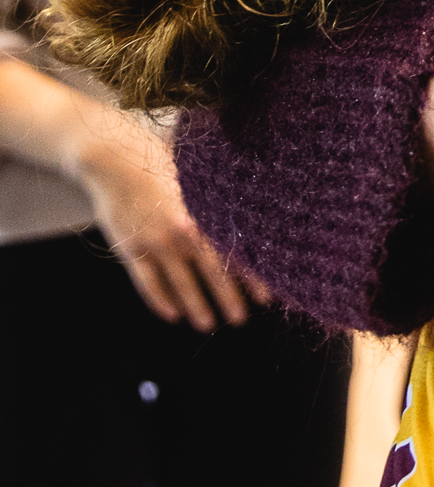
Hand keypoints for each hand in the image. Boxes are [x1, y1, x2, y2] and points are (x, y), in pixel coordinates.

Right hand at [75, 111, 260, 330]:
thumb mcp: (197, 180)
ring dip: (195, 305)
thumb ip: (219, 204)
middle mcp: (181, 231)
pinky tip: (171, 315)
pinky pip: (147, 282)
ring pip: (179, 282)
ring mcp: (154, 242)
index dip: (251, 276)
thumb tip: (254, 223)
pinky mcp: (130, 249)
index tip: (267, 296)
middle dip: (228, 298)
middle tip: (241, 319)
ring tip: (207, 324)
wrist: (114, 162)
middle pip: (211, 272)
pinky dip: (159, 300)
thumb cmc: (163, 167)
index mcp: (203, 214)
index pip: (234, 251)